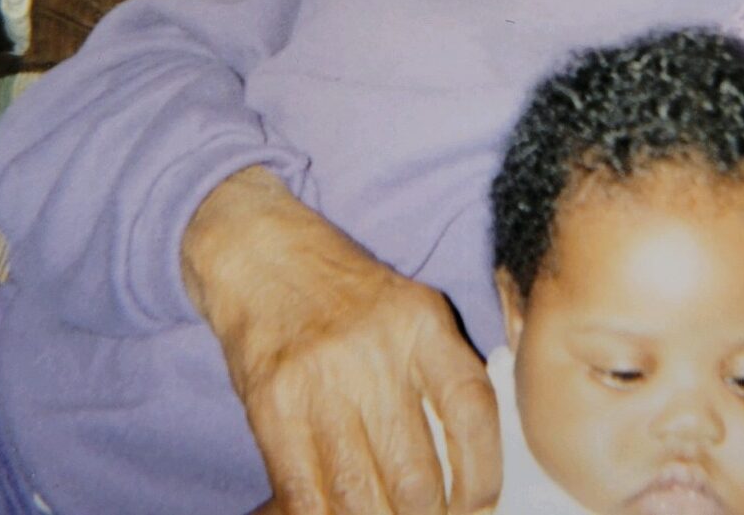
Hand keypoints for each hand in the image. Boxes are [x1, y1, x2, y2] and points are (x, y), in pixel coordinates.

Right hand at [184, 167, 501, 514]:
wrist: (261, 253)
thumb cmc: (343, 294)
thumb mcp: (408, 311)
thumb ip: (442, 375)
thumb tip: (470, 470)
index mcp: (422, 323)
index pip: (472, 414)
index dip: (482, 477)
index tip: (478, 505)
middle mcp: (374, 350)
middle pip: (415, 474)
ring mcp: (319, 379)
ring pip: (360, 494)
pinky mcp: (273, 404)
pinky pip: (305, 490)